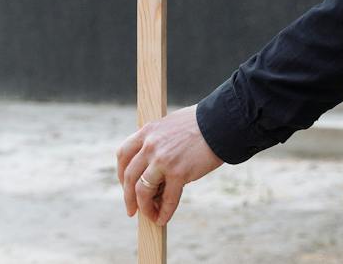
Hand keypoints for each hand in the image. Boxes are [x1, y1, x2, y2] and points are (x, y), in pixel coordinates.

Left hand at [116, 105, 220, 224]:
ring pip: (142, 190)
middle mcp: (150, 145)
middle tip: (131, 210)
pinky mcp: (178, 173)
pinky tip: (163, 219)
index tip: (125, 184)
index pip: (123, 154)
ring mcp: (162, 160)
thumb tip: (155, 169)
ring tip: (150, 216)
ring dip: (144, 207)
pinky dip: (164, 212)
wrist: (221, 123)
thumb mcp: (170, 126)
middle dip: (128, 196)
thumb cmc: (200, 125)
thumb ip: (158, 142)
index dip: (121, 173)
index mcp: (147, 131)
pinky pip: (167, 198)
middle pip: (129, 176)